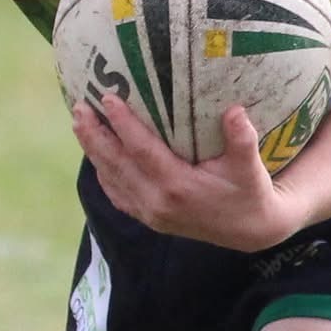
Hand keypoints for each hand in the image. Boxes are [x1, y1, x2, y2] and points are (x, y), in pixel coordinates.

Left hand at [71, 96, 296, 250]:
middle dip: (94, 135)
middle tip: (79, 107)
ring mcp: (149, 213)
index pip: (141, 150)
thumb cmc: (250, 192)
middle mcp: (157, 202)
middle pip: (116, 165)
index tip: (108, 98)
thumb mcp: (251, 167)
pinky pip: (117, 195)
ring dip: (93, 151)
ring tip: (80, 123)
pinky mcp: (149, 219)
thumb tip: (234, 110)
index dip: (123, 124)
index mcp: (178, 187)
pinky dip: (103, 174)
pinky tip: (96, 155)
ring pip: (111, 179)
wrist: (250, 231)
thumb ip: (242, 140)